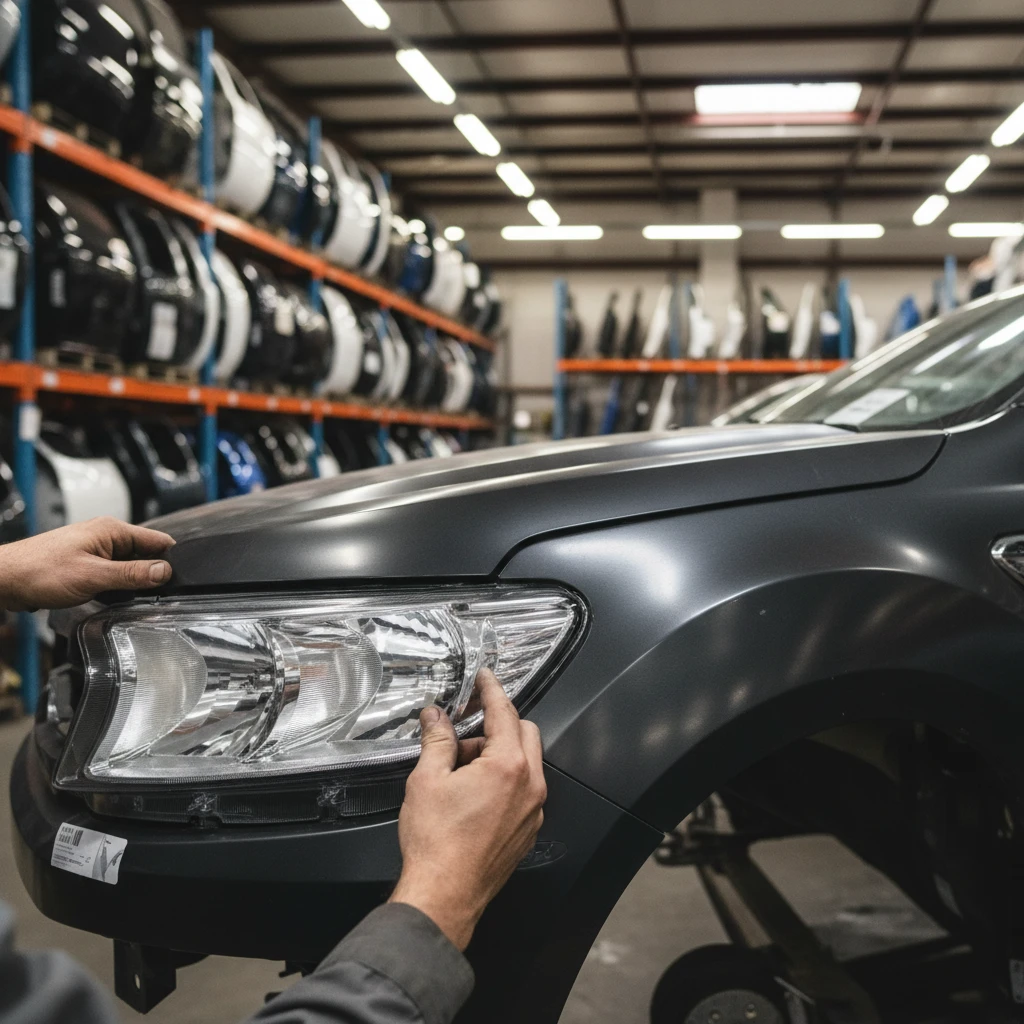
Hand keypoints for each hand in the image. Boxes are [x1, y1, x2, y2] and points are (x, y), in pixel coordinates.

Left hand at [0, 517, 173, 610]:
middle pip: (145, 555)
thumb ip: (132, 574)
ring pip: (128, 566)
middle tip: (146, 595)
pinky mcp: (86, 562)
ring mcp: (95, 549)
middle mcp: (106, 535)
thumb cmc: (40, 571)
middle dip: (149, 575)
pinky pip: (112, 573)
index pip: (158, 541)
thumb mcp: (93, 576)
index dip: (170, 561)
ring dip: (130, 583)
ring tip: (122, 596)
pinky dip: (115, 586)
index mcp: (112, 530)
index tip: (175, 582)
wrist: (4, 579)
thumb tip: (165, 571)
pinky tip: (107, 597)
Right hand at [389, 668, 546, 950]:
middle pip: (524, 733)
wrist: (444, 895)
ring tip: (460, 769)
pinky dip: (504, 780)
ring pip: (525, 763)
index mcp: (508, 766)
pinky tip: (473, 793)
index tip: (485, 677)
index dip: (492, 689)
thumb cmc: (436, 842)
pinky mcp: (528, 830)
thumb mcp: (427, 779)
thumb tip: (436, 716)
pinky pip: (524, 791)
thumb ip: (437, 740)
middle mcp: (530, 786)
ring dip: (499, 754)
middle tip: (464, 729)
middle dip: (496, 724)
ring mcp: (533, 811)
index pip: (504, 712)